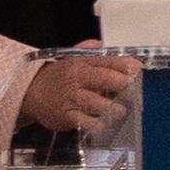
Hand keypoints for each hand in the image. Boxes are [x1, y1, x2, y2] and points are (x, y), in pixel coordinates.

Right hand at [22, 52, 138, 139]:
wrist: (30, 92)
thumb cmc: (59, 77)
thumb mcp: (71, 58)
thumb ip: (90, 51)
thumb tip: (105, 44)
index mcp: (81, 63)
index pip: (105, 60)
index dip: (124, 64)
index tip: (139, 68)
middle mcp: (77, 79)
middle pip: (103, 78)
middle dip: (121, 82)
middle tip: (133, 87)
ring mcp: (72, 98)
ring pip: (97, 102)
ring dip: (113, 107)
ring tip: (121, 110)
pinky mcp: (68, 116)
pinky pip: (86, 122)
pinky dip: (97, 124)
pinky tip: (104, 125)